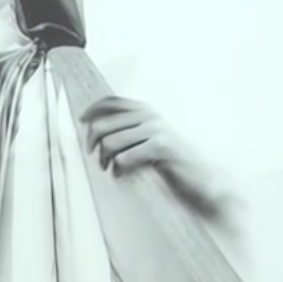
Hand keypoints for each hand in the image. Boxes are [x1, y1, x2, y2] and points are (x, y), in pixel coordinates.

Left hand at [79, 96, 229, 223]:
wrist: (200, 178)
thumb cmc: (171, 162)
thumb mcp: (148, 140)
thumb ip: (128, 130)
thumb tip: (92, 127)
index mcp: (146, 111)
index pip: (111, 102)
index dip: (92, 110)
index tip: (82, 122)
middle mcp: (150, 116)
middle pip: (104, 124)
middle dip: (93, 143)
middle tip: (96, 159)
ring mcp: (156, 129)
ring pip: (111, 142)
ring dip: (104, 160)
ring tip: (109, 169)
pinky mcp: (160, 146)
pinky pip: (124, 157)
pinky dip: (118, 169)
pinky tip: (122, 175)